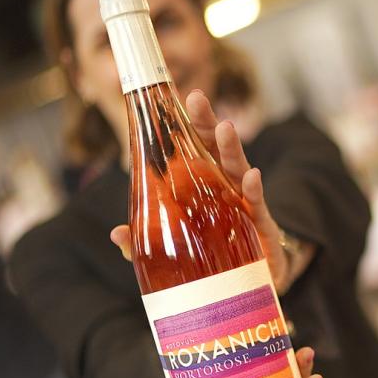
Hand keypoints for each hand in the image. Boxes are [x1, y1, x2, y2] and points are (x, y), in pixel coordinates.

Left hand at [109, 89, 303, 293]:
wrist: (257, 281)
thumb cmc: (216, 256)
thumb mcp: (177, 247)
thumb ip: (147, 239)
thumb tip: (116, 233)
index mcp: (206, 186)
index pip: (197, 148)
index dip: (190, 123)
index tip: (178, 97)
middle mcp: (227, 188)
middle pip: (217, 150)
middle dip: (207, 123)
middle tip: (196, 98)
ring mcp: (246, 205)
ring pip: (238, 170)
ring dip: (232, 149)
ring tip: (225, 128)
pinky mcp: (261, 227)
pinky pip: (258, 206)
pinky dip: (254, 190)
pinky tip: (252, 177)